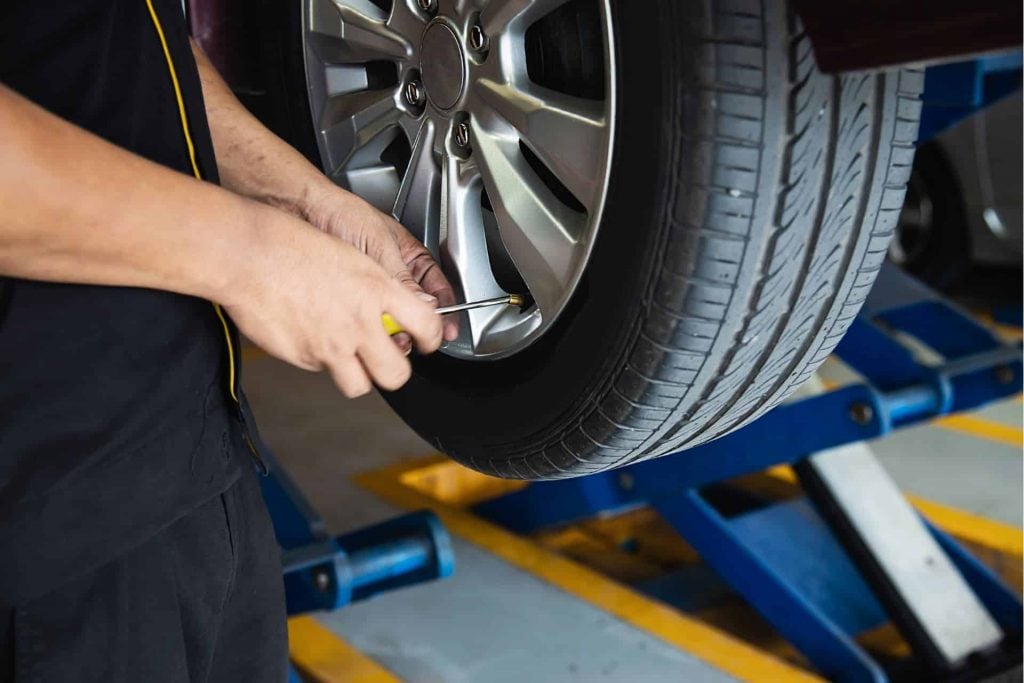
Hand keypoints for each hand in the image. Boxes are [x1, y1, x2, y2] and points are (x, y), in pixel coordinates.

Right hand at [223, 206, 442, 396]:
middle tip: (389, 360)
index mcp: (377, 290)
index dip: (434, 339)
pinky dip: (321, 360)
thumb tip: (399, 307)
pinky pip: (320, 371)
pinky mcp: (302, 358)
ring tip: (349, 355)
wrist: (246, 254)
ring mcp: (330, 346)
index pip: (426, 325)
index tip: (429, 341)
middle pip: (396, 374)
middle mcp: (358, 323)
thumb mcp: (353, 256)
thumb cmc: (292, 245)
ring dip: (358, 375)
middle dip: (396, 372)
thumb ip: (381, 287)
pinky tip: (310, 333)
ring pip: (358, 385)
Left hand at [301, 184, 459, 347]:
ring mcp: (372, 287)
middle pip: (416, 309)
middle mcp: (395, 273)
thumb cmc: (343, 213)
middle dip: (415, 325)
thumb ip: (402, 279)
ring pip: (392, 316)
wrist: (304, 210)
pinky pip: (367, 318)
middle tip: (412, 336)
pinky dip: (369, 326)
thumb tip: (424, 306)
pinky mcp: (351, 297)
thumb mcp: (380, 247)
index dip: (445, 310)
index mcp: (411, 257)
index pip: (438, 288)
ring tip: (389, 333)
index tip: (446, 330)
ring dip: (392, 328)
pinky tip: (368, 328)